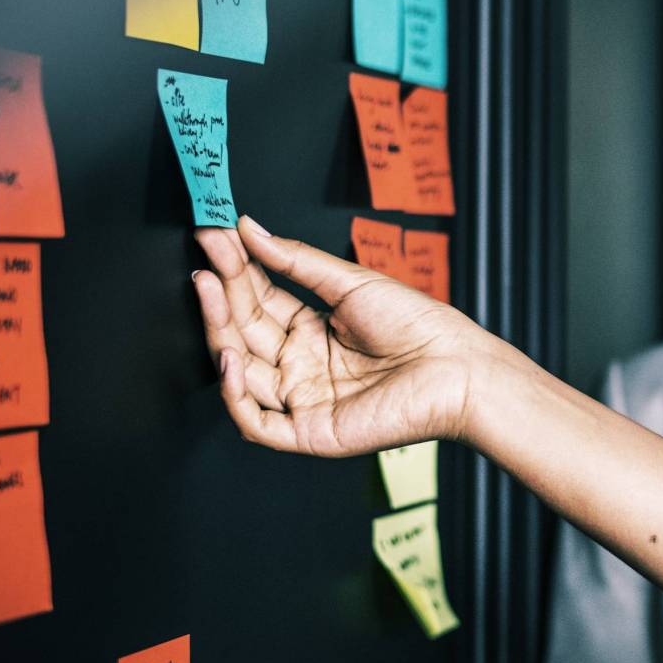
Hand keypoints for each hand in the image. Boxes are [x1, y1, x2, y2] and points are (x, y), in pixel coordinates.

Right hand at [191, 216, 494, 456]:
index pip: (259, 301)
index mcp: (313, 333)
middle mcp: (302, 367)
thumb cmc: (420, 326)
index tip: (213, 235)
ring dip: (219, 333)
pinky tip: (229, 357)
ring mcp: (304, 401)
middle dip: (221, 295)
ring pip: (241, 374)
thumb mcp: (351, 283)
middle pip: (245, 333)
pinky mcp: (311, 433)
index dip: (234, 271)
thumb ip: (296, 261)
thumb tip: (251, 229)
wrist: (458, 367)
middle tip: (204, 260)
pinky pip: (257, 423)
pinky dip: (235, 395)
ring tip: (210, 291)